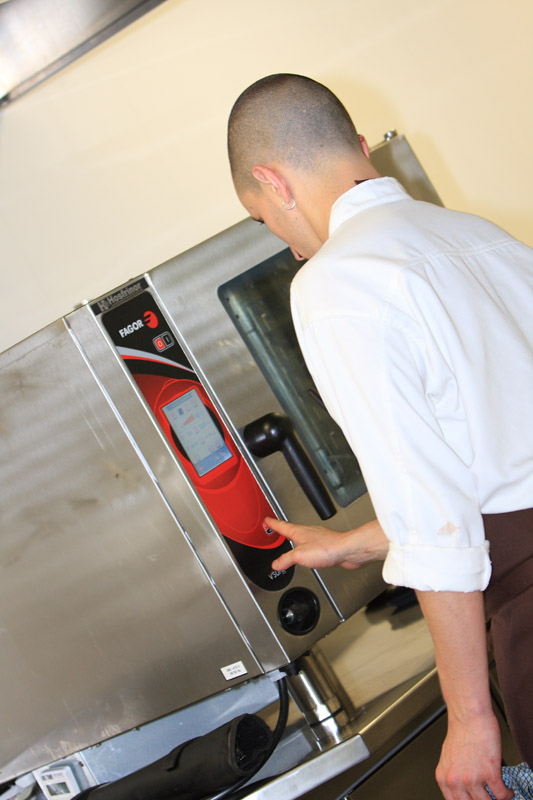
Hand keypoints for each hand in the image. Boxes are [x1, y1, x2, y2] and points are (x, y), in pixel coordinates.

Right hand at [268, 518, 387, 571]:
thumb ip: (285, 560)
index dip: (273, 523)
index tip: (267, 520)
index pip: (282, 526)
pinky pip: (311, 544)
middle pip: (291, 529)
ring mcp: (317, 538)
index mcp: (298, 532)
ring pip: (302, 536)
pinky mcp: (325, 545)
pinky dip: (305, 547)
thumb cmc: (326, 548)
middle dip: (282, 529)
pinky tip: (308, 552)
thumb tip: (276, 564)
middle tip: (276, 529)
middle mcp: (308, 532)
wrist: (346, 550)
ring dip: (294, 538)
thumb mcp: (299, 556)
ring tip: (289, 541)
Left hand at [436, 711, 513, 799]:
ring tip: (499, 793)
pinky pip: (501, 794)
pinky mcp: (489, 772)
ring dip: (496, 799)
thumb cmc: (461, 730)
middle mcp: (455, 780)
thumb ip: (453, 775)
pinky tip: (507, 790)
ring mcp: (472, 778)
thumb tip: (463, 788)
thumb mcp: (449, 758)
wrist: (469, 715)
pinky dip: (507, 794)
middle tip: (489, 797)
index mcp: (444, 778)